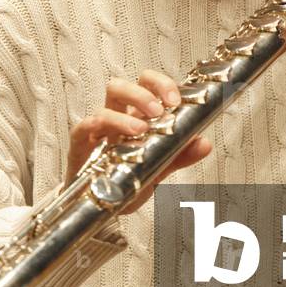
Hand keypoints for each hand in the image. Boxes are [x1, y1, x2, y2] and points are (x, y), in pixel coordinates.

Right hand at [66, 69, 212, 214]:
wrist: (101, 202)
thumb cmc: (126, 177)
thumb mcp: (159, 166)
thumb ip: (181, 154)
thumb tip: (204, 143)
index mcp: (136, 115)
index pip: (146, 84)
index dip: (161, 84)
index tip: (176, 100)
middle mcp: (116, 116)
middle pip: (121, 86)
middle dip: (141, 93)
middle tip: (159, 111)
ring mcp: (98, 130)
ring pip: (104, 105)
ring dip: (123, 115)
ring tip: (140, 130)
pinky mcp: (81, 145)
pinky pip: (82, 128)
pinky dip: (93, 125)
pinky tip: (103, 132)